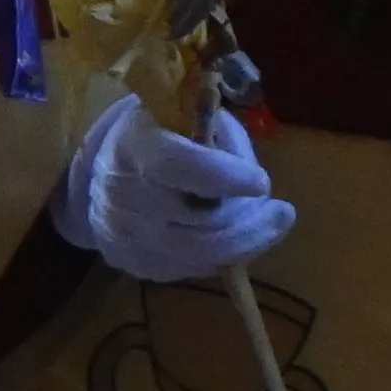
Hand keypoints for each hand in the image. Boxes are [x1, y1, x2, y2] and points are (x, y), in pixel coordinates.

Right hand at [53, 95, 292, 283]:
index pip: (178, 167)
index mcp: (137, 144)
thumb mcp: (201, 120)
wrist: (109, 164)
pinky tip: (229, 240)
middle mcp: (119, 191)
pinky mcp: (123, 258)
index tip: (262, 184)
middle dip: (250, 224)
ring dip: (242, 244)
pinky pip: (183, 270)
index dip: (225, 178)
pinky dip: (216, 259)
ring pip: (196, 255)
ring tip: (265, 226)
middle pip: (196, 224)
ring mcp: (116, 230)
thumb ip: (226, 147)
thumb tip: (255, 189)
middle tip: (282, 214)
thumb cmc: (171, 135)